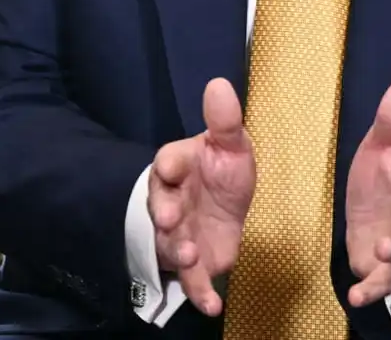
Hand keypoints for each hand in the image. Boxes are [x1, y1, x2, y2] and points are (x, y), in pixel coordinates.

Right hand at [148, 78, 254, 316]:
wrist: (223, 205)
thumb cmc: (221, 170)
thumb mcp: (230, 145)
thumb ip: (225, 121)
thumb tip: (220, 83)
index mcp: (179, 168)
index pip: (168, 163)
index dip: (170, 166)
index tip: (172, 166)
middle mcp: (172, 202)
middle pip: (161, 208)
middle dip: (163, 213)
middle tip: (169, 218)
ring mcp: (180, 235)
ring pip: (171, 245)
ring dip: (178, 252)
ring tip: (188, 255)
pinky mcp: (195, 262)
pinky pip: (193, 281)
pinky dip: (200, 294)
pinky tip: (211, 306)